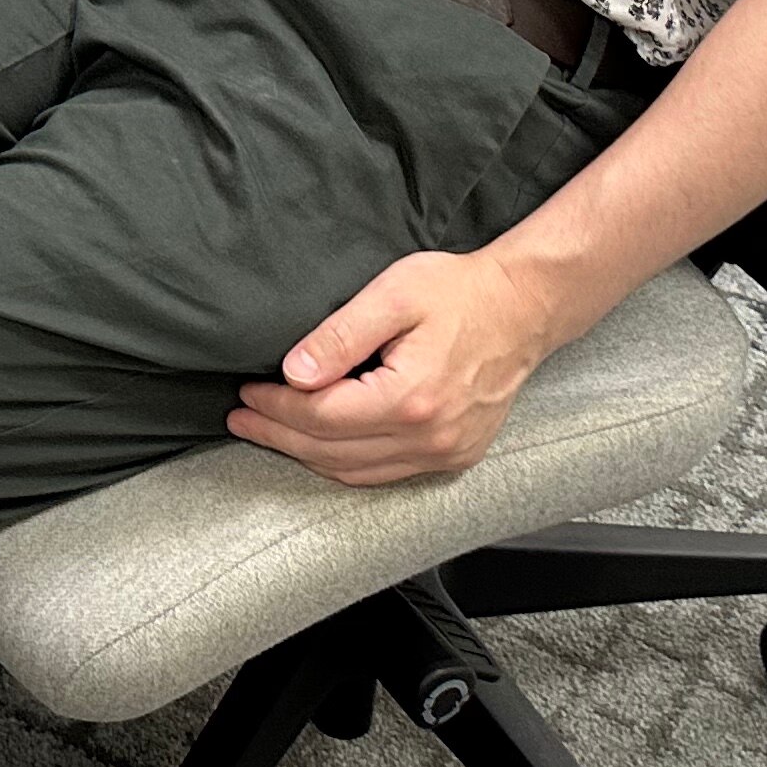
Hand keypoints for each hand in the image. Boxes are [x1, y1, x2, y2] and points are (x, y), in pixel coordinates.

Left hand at [229, 248, 560, 485]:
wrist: (524, 306)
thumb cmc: (462, 292)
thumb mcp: (395, 295)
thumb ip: (340, 336)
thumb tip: (294, 373)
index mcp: (411, 398)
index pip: (321, 418)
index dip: (276, 408)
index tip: (248, 391)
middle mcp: (430, 438)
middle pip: (332, 452)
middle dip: (279, 436)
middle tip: (242, 418)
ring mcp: (446, 453)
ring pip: (356, 473)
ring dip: (307, 456)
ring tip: (270, 433)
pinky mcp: (455, 455)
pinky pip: (386, 474)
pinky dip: (346, 464)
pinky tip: (323, 447)